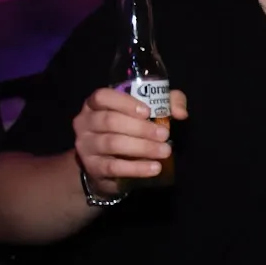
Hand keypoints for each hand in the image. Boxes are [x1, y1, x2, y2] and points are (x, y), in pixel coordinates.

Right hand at [73, 88, 189, 196]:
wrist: (109, 164)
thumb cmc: (131, 129)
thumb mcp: (149, 111)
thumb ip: (167, 103)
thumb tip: (180, 112)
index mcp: (96, 104)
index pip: (102, 96)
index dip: (125, 103)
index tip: (147, 112)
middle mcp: (85, 122)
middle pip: (110, 121)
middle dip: (141, 128)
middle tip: (164, 134)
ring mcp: (86, 145)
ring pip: (112, 143)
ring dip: (142, 147)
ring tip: (165, 151)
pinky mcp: (92, 167)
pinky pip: (113, 167)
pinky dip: (136, 168)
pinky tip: (154, 167)